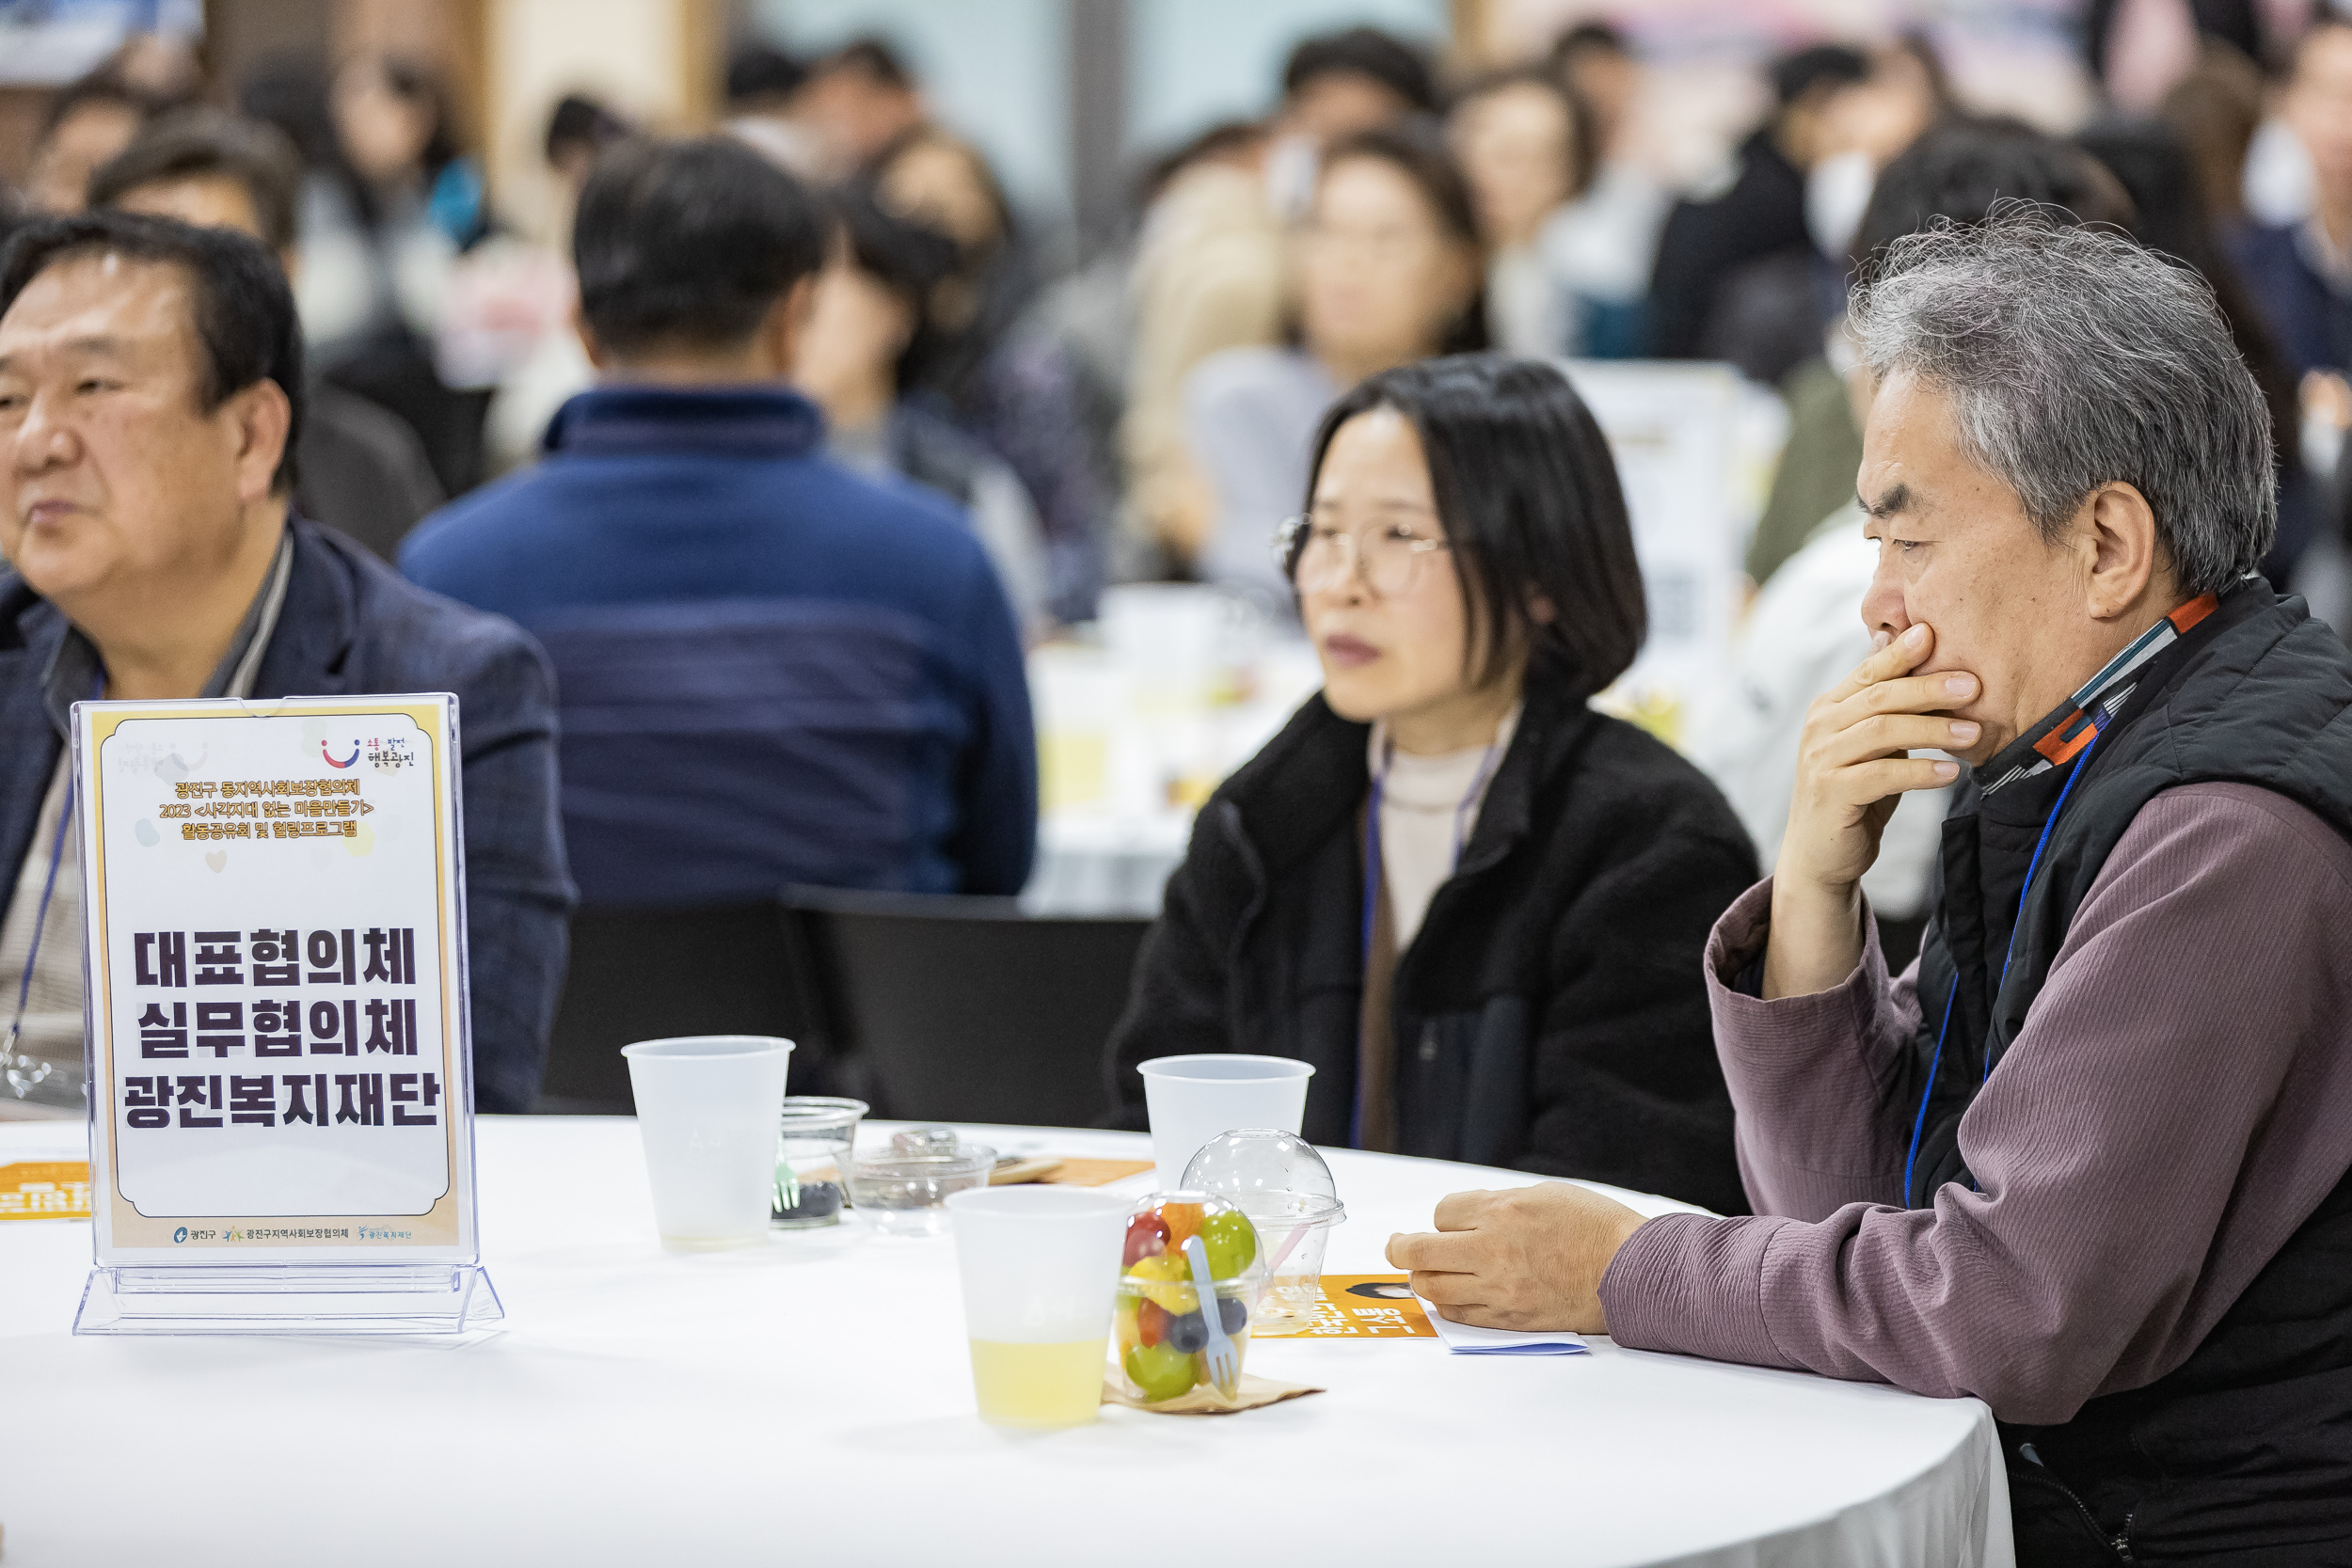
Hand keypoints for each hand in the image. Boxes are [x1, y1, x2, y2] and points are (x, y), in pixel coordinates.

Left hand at [1383, 1182, 1647, 1333]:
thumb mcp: (1545, 1194)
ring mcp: (1499, 1288)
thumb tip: (1467, 1215)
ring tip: (1422, 1272)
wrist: (1632, 1271)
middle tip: (1396, 1246)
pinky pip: (1459, 1315)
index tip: (1452, 1221)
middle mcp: (1492, 1249)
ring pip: (1432, 1287)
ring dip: (1421, 1277)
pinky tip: (1451, 1296)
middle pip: (1418, 1251)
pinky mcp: (1509, 1318)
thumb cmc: (1595, 1227)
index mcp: (1502, 1210)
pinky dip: (1448, 1305)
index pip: (1441, 1213)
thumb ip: (1500, 1204)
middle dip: (1400, 1247)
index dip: (1444, 1216)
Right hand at [1765, 622, 1973, 997]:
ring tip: (1973, 734)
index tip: (1937, 634)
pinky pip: (1882, 775)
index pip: (1869, 671)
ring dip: (1932, 730)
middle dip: (1929, 688)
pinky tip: (1950, 773)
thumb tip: (1913, 650)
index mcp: (1828, 708)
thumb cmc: (1854, 794)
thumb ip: (1886, 707)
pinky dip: (1920, 772)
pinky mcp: (1831, 793)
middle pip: (1879, 697)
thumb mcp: (1871, 745)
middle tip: (1973, 687)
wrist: (1820, 854)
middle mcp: (1819, 727)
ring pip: (1882, 731)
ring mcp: (1821, 760)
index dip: (1901, 652)